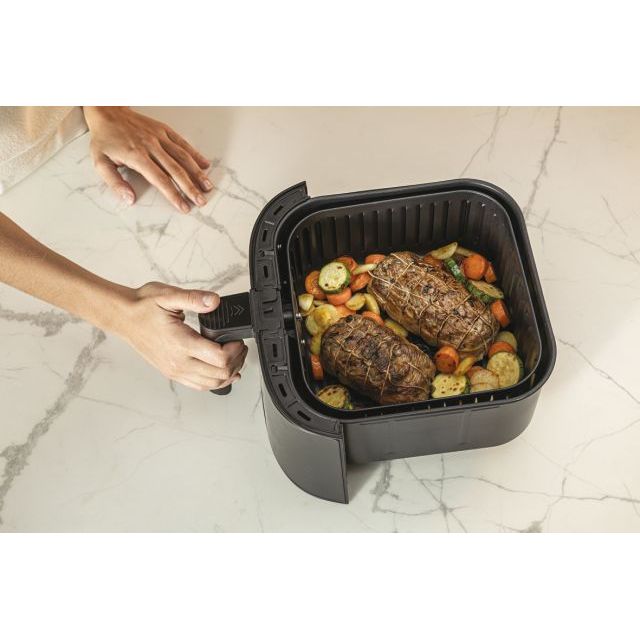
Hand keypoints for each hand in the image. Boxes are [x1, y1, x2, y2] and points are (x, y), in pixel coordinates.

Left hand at [83, 107, 212, 213]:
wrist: (107, 111)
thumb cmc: (104, 139)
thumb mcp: (100, 162)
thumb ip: (115, 182)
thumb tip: (129, 199)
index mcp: (136, 156)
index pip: (160, 179)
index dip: (173, 194)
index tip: (183, 207)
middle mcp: (151, 146)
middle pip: (176, 170)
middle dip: (190, 188)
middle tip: (201, 201)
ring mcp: (159, 137)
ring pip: (183, 157)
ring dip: (197, 173)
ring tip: (207, 187)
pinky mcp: (164, 130)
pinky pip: (182, 142)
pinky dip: (195, 154)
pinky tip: (205, 165)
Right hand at [115, 282, 247, 390]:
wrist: (123, 317)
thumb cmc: (143, 307)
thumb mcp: (168, 295)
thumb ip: (194, 298)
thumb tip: (214, 301)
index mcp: (180, 344)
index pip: (219, 358)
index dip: (235, 351)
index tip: (238, 339)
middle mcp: (178, 362)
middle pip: (220, 374)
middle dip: (237, 362)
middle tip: (240, 347)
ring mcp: (175, 370)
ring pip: (211, 384)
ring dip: (228, 373)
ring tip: (235, 358)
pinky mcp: (172, 372)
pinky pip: (199, 385)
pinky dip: (215, 381)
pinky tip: (222, 372)